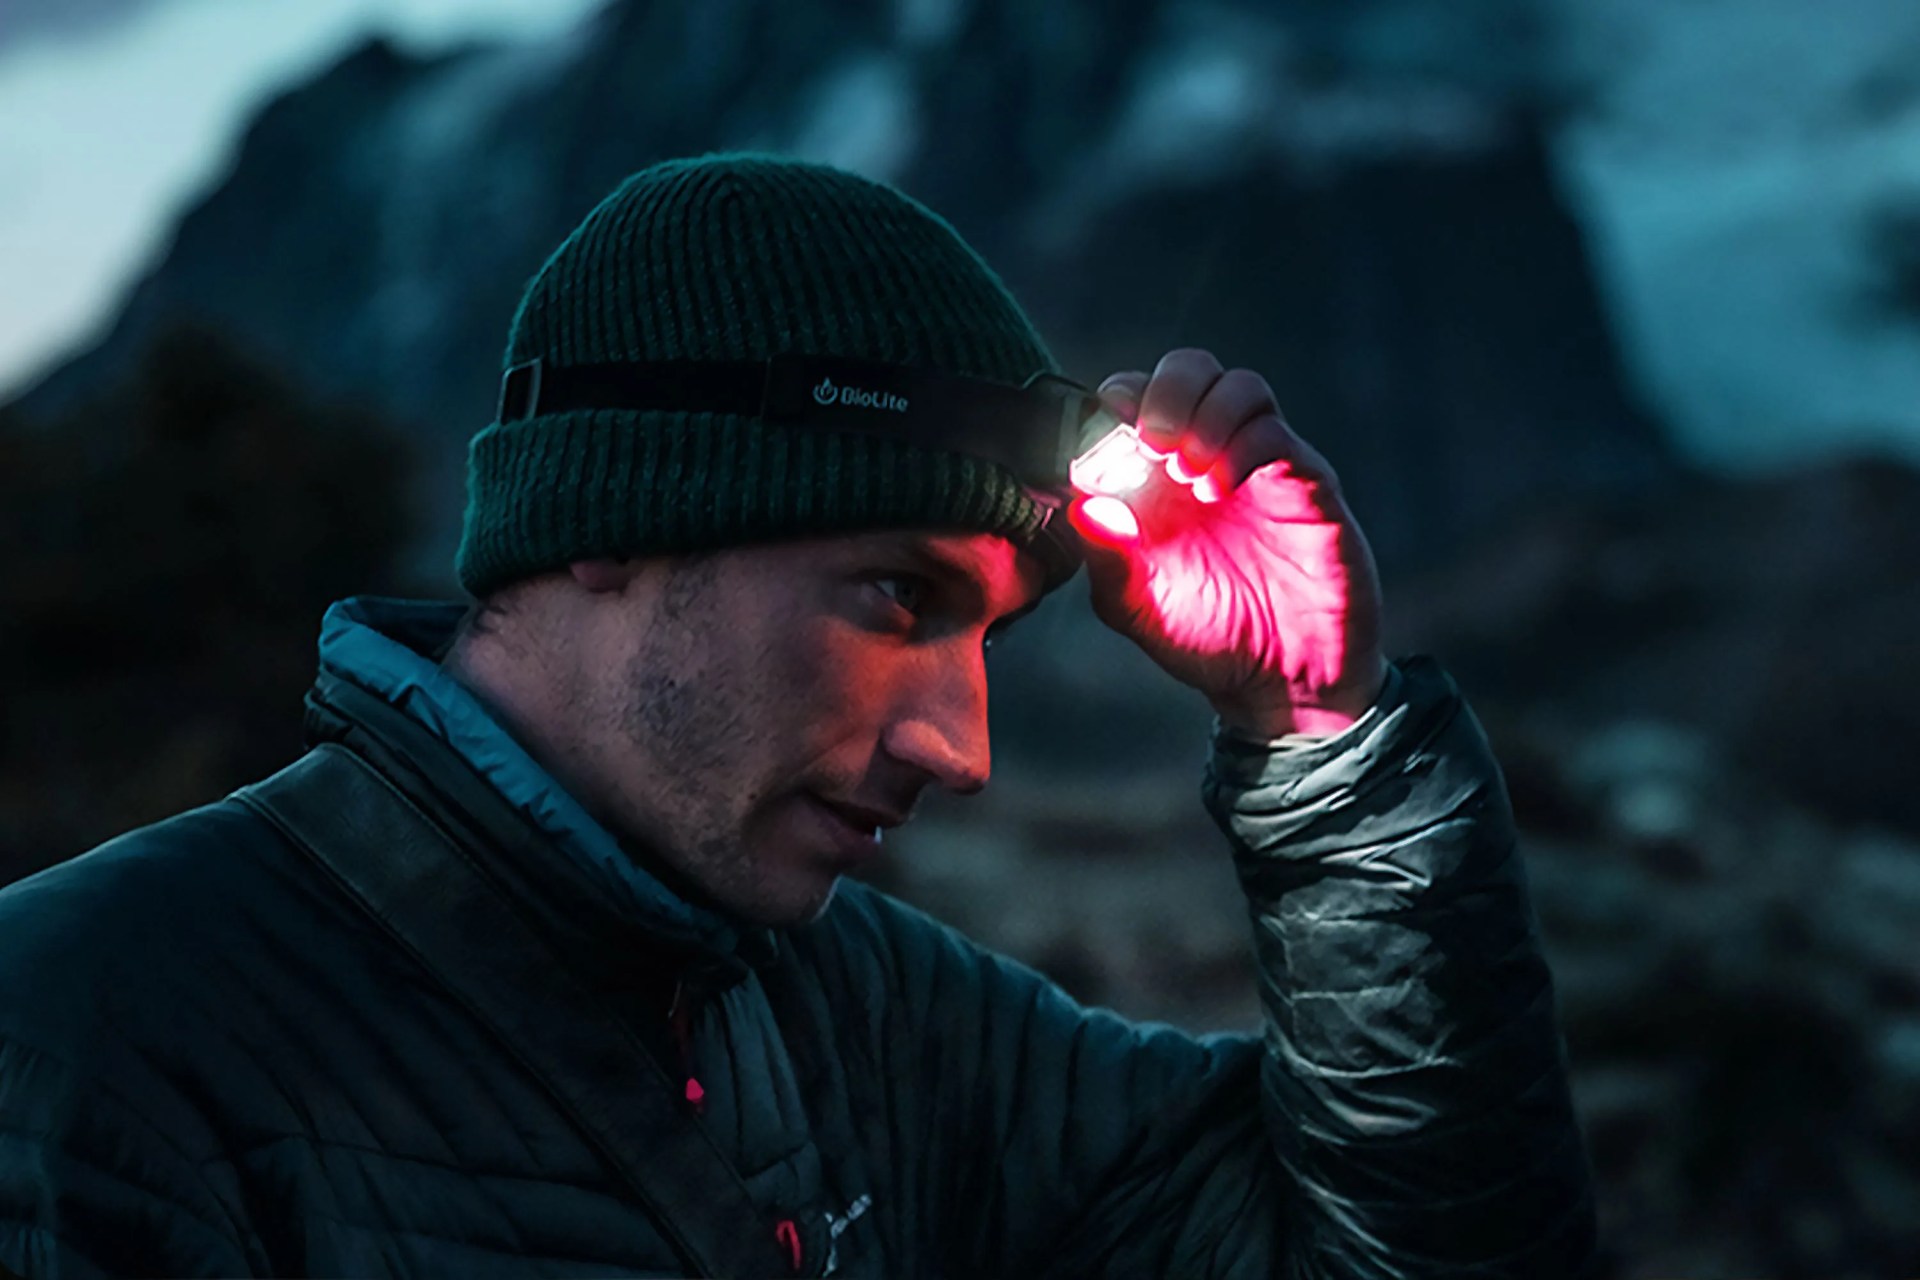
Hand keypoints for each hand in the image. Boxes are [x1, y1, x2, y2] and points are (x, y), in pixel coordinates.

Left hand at [1067, 349, 1386, 737]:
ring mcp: (1259, 466)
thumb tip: (1082, 499)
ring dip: (1204, 415)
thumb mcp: (1136, 607)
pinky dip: (1241, 448)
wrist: (1282, 682)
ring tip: (1187, 473)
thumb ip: (1105, 556)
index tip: (1103, 437)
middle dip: (1164, 391)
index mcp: (1158, 477)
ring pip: (1240, 386)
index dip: (1115, 402)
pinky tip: (1218, 492)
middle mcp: (1209, 458)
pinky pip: (1275, 433)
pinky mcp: (1305, 483)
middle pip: (1190, 369)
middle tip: (1150, 443)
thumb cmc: (1206, 640)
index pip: (1135, 398)